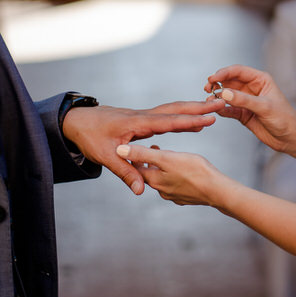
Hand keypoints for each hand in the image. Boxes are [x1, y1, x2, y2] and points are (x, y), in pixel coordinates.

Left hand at [62, 100, 223, 194]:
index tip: (209, 118)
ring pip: (171, 112)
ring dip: (190, 112)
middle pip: (175, 110)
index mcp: (137, 123)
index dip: (190, 121)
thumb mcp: (106, 157)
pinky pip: (165, 117)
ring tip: (210, 115)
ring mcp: (142, 117)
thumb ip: (126, 173)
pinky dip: (180, 118)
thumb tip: (140, 191)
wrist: (76, 121)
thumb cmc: (90, 137)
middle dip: (197, 108)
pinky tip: (189, 122)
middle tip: (218, 105)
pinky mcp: (141, 120)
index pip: (169, 121)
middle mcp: (143, 117)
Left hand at [115, 143, 228, 206]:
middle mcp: (162, 189)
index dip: (135, 153)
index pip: (137, 166)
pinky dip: (175, 175)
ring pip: (163, 179)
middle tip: (153, 146)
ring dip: (162, 168)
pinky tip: (182, 171)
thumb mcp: (166, 158)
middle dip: (150, 160)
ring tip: (167, 156)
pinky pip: (175, 184)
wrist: (218, 191)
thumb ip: (142, 154)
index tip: (135, 143)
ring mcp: (174, 195)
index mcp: (154, 178)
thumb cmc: (195, 172)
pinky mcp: (186, 197)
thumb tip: (119, 150)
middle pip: (149, 173)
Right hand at [204, 65, 295, 152]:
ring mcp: (246, 101)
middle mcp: (252, 88)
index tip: (213, 78)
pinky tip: (216, 111)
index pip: (238, 71)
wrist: (291, 139)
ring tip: (209, 101)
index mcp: (260, 79)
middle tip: (207, 89)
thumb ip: (244, 100)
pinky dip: (221, 109)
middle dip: (217, 84)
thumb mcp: (264, 107)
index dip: (224, 73)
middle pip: (229, 81)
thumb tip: (224, 93)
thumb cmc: (285, 119)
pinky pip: (228, 109)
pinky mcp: (243, 114)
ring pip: (227, 95)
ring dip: (217, 97)